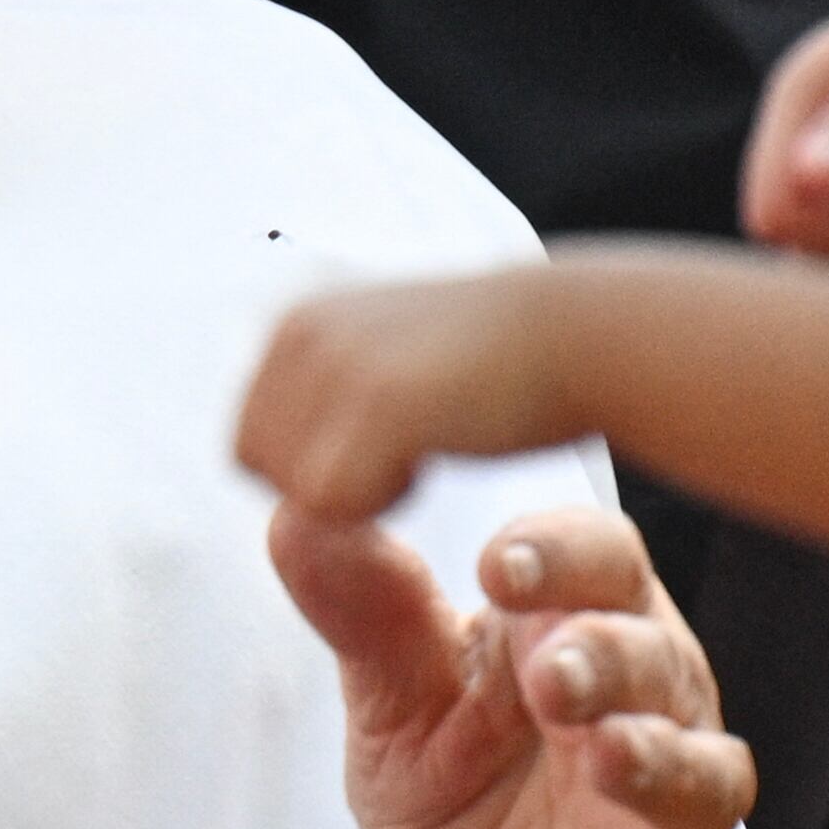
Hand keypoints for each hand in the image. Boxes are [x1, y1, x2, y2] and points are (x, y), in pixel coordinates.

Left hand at [235, 269, 574, 526]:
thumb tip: (268, 448)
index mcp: (294, 325)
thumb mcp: (385, 357)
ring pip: (298, 492)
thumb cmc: (494, 363)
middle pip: (260, 469)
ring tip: (425, 444)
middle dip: (329, 480)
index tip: (391, 436)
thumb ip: (328, 393)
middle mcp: (298, 333)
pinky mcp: (378, 400)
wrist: (578, 331)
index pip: (250, 442)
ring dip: (361, 491)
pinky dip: (386, 501)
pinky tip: (436, 454)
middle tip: (410, 448)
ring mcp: (335, 363)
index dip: (314, 465)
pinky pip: (336, 503)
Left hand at [276, 506, 745, 828]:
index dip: (563, 554)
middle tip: (551, 672)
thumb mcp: (393, 698)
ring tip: (604, 757)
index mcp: (581, 633)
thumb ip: (362, 610)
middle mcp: (646, 714)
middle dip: (610, 657)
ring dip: (658, 764)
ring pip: (702, 781)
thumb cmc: (455, 789)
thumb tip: (299, 512)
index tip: (497, 566)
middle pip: (660, 661)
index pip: (603, 562)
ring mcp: (665, 824)